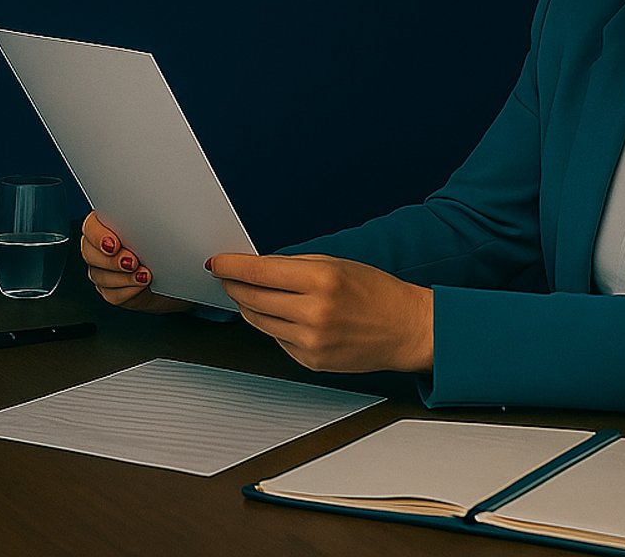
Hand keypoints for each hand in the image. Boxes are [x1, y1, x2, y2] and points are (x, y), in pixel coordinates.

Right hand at [80, 212, 188, 313]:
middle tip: (132, 261)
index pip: (90, 227)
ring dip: (124, 277)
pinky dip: (129, 290)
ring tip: (144, 275)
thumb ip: (144, 219)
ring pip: (100, 276)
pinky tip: (141, 285)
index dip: (99, 237)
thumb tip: (153, 212)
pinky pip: (112, 294)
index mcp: (104, 225)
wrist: (170, 270)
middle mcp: (98, 248)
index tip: (115, 244)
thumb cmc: (159, 241)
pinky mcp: (109, 290)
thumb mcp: (153, 225)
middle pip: (90, 254)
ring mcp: (101, 270)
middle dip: (112, 260)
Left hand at [208, 253, 433, 373]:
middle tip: (227, 276)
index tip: (217, 262)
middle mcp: (314, 313)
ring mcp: (311, 341)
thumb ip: (295, 265)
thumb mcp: (337, 264)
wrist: (407, 329)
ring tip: (249, 294)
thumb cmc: (377, 293)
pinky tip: (283, 316)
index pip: (260, 272)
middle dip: (234, 285)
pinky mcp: (311, 361)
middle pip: (253, 298)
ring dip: (248, 306)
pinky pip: (278, 340)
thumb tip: (258, 266)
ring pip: (259, 321)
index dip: (232, 266)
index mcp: (322, 280)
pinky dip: (273, 326)